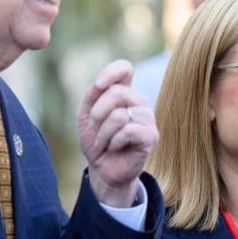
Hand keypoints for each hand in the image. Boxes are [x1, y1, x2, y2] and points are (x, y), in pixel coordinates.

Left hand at [77, 60, 157, 207]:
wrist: (103, 169)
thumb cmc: (96, 140)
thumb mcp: (86, 116)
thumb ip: (92, 96)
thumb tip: (100, 84)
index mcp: (124, 93)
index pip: (125, 69)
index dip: (111, 72)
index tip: (98, 85)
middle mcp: (139, 102)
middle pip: (117, 92)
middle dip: (97, 113)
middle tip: (95, 127)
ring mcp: (147, 119)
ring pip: (119, 115)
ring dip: (103, 132)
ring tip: (104, 142)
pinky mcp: (151, 136)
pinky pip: (128, 131)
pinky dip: (113, 141)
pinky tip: (114, 147)